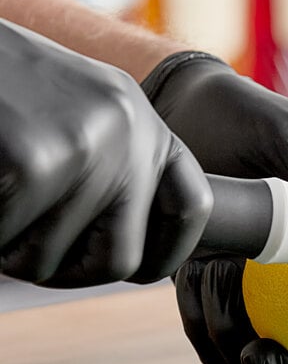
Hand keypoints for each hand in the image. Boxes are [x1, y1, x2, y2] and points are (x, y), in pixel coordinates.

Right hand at [0, 21, 211, 286]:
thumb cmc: (7, 92)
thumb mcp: (82, 120)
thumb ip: (115, 172)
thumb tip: (136, 257)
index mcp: (145, 124)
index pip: (192, 206)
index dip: (169, 252)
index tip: (138, 270)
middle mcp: (130, 131)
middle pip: (120, 259)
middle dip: (69, 271)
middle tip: (28, 243)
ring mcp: (87, 143)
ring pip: (50, 262)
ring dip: (12, 249)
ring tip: (1, 193)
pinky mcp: (34, 160)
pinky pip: (6, 241)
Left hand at [142, 52, 287, 363]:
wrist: (190, 111)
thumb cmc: (259, 124)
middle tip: (269, 363)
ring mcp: (253, 293)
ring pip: (256, 359)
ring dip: (241, 351)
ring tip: (226, 306)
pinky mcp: (206, 289)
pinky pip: (208, 337)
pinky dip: (205, 328)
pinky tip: (201, 286)